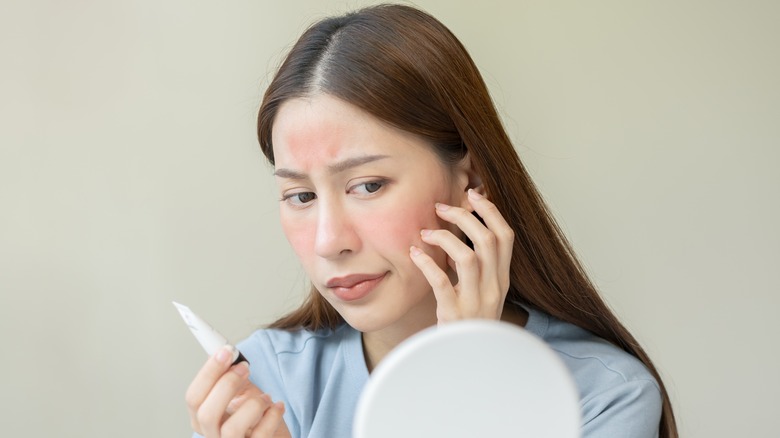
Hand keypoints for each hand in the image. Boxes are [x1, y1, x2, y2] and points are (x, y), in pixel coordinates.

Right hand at [185, 346, 290, 437]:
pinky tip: (277, 406)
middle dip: (226, 384)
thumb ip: (231, 377)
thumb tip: (225, 351)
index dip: (208, 372)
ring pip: (232, 429)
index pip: (193, 398)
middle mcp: (213, 435)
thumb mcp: (240, 394)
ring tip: (266, 397)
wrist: (274, 436)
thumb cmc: (256, 418)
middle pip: (206, 414)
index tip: (225, 351)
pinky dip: (272, 416)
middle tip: (244, 367)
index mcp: (203, 419)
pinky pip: (261, 435)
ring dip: (253, 405)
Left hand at [410, 189, 513, 322]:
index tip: (473, 196)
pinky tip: (414, 253)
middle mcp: (493, 288)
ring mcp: (475, 301)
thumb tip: (462, 233)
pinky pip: (441, 282)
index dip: (491, 212)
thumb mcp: (483, 293)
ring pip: (467, 257)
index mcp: (502, 280)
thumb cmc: (470, 324)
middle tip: (441, 208)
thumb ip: (478, 267)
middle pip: (487, 240)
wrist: (469, 362)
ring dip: (445, 237)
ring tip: (425, 233)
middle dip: (464, 216)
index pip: (506, 237)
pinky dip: (427, 263)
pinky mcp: (454, 314)